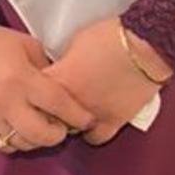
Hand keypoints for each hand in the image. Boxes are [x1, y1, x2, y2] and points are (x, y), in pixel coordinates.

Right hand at [0, 25, 93, 152]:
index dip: (77, 115)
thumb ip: (46, 68)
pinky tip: (21, 130)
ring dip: (38, 140)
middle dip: (59, 135)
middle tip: (64, 128)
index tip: (88, 119)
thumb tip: (63, 88)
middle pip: (41, 134)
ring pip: (23, 143)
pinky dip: (16, 142)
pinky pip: (3, 145)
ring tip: (43, 129)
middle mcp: (6, 101)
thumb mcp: (27, 45)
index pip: (57, 104)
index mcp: (21, 77)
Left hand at [44, 18, 171, 145]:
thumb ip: (63, 62)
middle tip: (48, 101)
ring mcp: (92, 115)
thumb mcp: (76, 41)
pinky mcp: (113, 123)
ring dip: (67, 122)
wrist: (143, 46)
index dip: (32, 91)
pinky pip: (95, 138)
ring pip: (68, 131)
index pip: (32, 94)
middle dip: (45, 110)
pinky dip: (91, 132)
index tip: (34, 88)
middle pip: (47, 116)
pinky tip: (91, 121)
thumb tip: (59, 71)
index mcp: (60, 79)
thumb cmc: (110, 37)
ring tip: (69, 111)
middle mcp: (72, 102)